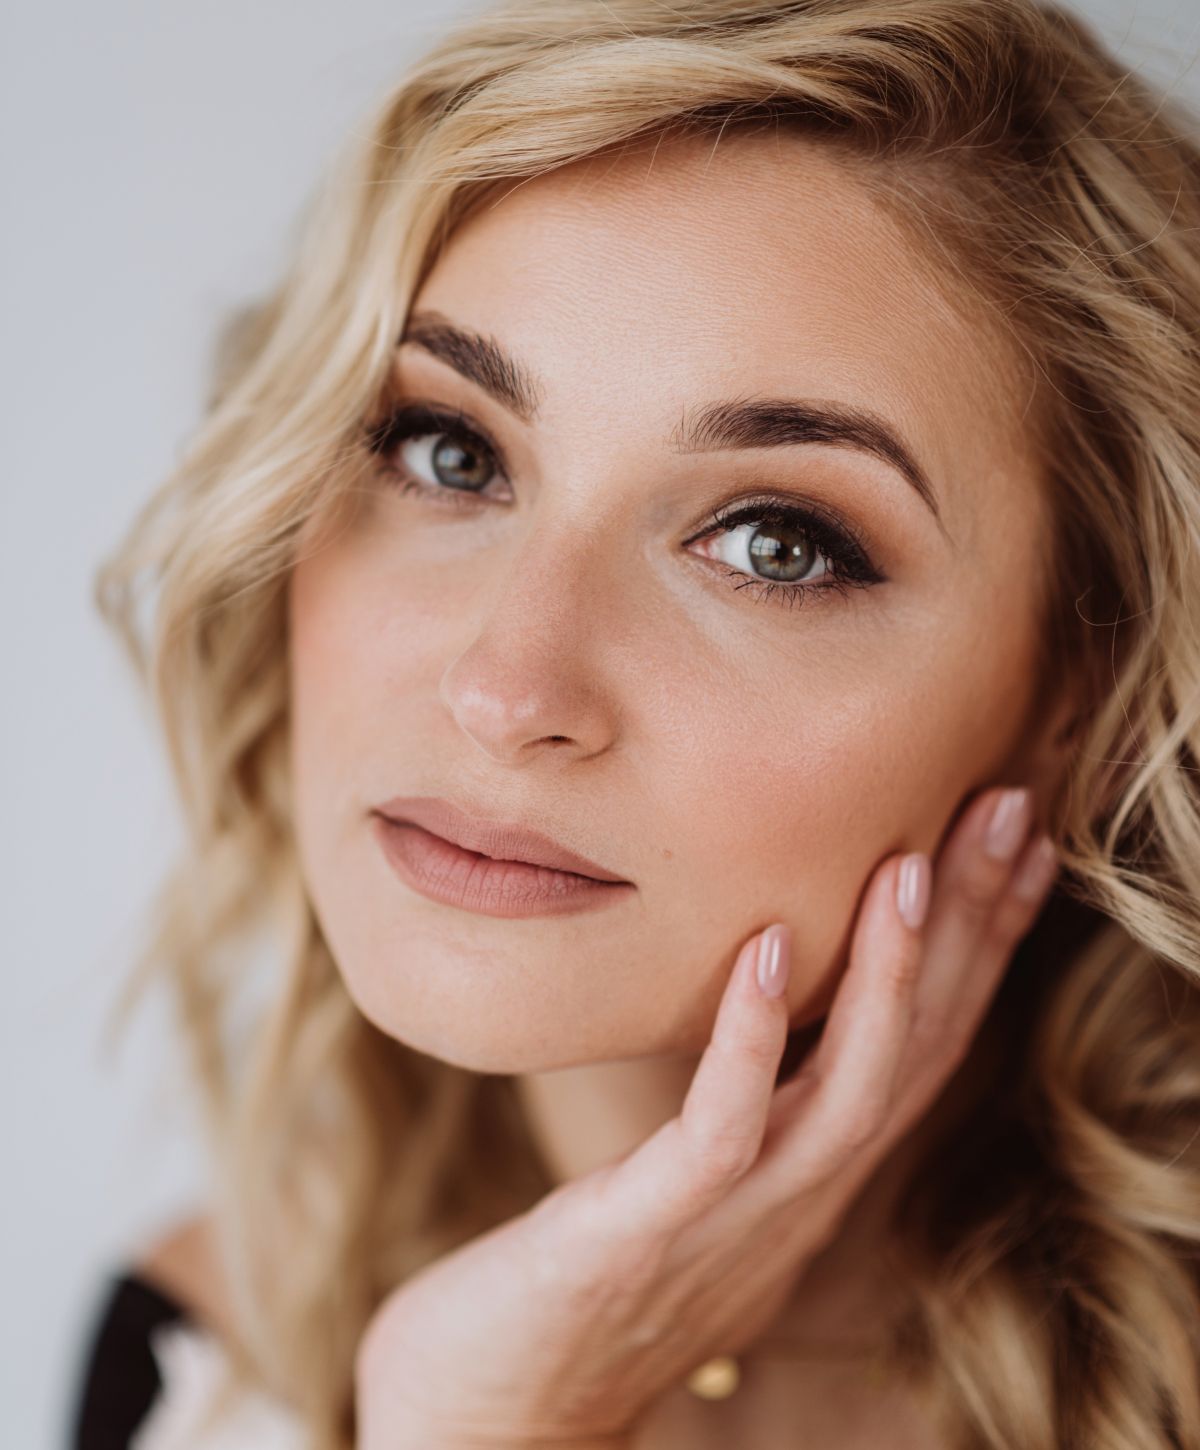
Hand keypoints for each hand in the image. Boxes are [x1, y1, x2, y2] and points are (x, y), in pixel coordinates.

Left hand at [353, 784, 1057, 1449]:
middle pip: (917, 1050)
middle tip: (1010, 811)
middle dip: (969, 928)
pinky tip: (762, 946)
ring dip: (887, 975)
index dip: (978, 942)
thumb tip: (749, 1028)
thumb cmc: (581, 1289)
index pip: (923, 1044)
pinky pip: (721, 1126)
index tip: (1013, 841)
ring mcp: (735, 1218)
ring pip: (848, 1088)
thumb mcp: (686, 1187)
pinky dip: (747, 1036)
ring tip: (907, 863)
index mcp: (808, 1173)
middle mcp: (799, 1195)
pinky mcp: (651, 1228)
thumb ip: (739, 1116)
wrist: (498, 1422)